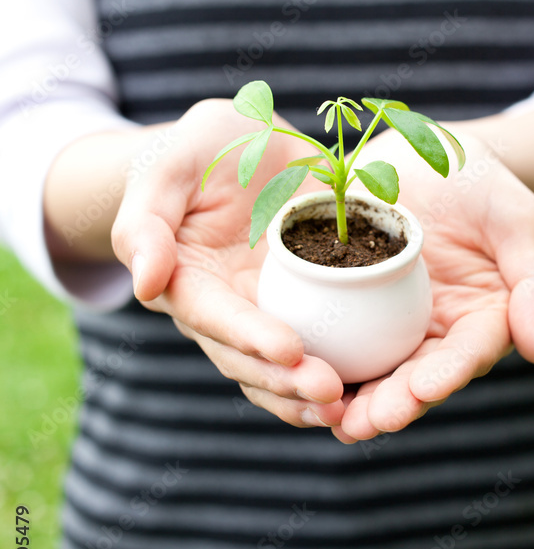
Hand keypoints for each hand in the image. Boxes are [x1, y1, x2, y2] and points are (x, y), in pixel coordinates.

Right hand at [110, 99, 344, 427]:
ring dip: (311, 394)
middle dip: (287, 381)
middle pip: (249, 360)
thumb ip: (145, 222)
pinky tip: (373, 386)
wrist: (239, 142)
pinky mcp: (306, 302)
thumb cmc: (192, 152)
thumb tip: (145, 283)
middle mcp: (225, 309)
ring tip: (349, 405)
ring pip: (282, 369)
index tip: (289, 350)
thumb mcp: (165, 169)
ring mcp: (266, 311)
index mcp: (186, 282)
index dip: (249, 337)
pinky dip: (344, 370)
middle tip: (330, 391)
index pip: (214, 317)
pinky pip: (322, 344)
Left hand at [333, 128, 533, 442]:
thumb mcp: (517, 219)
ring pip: (374, 370)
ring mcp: (392, 323)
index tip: (423, 388)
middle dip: (392, 403)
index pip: (466, 355)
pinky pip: (337, 336)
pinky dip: (320, 359)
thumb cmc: (484, 184)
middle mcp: (436, 333)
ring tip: (331, 418)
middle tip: (366, 422)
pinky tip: (295, 376)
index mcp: (481, 321)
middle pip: (416, 378)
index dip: (446, 375)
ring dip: (353, 398)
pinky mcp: (352, 304)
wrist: (427, 153)